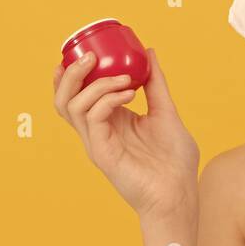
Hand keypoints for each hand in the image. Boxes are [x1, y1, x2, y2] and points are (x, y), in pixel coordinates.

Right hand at [53, 48, 199, 219]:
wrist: (181, 194)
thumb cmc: (175, 162)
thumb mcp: (166, 112)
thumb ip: (156, 84)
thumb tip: (149, 52)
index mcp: (109, 121)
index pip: (76, 94)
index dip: (70, 73)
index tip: (84, 51)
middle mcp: (97, 131)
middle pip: (64, 99)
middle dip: (71, 73)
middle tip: (92, 56)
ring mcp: (96, 142)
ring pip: (71, 106)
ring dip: (95, 84)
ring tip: (123, 78)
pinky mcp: (102, 153)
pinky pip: (93, 118)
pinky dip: (107, 99)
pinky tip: (129, 94)